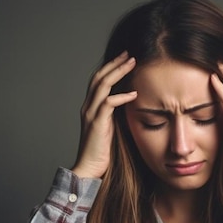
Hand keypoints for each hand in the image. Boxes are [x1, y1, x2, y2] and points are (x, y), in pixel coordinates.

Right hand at [71, 52, 136, 177]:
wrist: (89, 169)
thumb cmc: (102, 152)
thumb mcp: (111, 128)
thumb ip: (116, 115)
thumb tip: (131, 104)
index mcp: (90, 107)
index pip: (98, 80)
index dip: (111, 68)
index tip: (125, 59)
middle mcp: (88, 107)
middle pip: (99, 77)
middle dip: (114, 63)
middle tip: (129, 54)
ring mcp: (91, 114)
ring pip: (102, 85)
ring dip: (118, 72)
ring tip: (132, 63)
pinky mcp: (97, 123)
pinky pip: (108, 104)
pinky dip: (121, 96)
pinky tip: (134, 94)